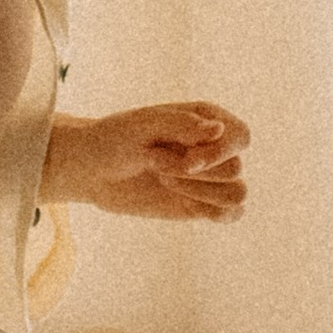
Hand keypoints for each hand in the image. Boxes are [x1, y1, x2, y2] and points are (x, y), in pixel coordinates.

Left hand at [42, 101, 249, 222]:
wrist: (92, 169)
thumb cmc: (114, 139)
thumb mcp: (141, 126)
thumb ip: (181, 126)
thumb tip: (219, 129)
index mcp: (207, 118)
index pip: (241, 136)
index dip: (219, 153)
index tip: (187, 163)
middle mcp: (214, 146)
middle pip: (234, 169)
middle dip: (194, 174)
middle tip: (154, 164)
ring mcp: (210, 177)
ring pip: (237, 194)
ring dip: (200, 193)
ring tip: (164, 181)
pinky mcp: (202, 203)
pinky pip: (231, 214)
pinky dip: (212, 213)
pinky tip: (183, 203)